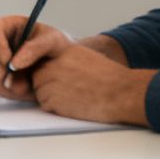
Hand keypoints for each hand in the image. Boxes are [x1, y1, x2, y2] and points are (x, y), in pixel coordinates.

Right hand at [0, 15, 68, 101]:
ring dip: (5, 82)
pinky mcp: (3, 78)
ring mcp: (0, 62)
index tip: (7, 59)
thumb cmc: (59, 48)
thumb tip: (15, 62)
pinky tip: (25, 89)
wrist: (65, 68)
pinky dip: (10, 92)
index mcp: (11, 27)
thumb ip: (35, 47)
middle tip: (12, 78)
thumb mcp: (53, 41)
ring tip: (26, 85)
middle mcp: (1, 43)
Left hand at [28, 43, 154, 125]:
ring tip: (74, 97)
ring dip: (51, 98)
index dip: (47, 71)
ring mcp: (52, 82)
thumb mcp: (84, 56)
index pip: (40, 58)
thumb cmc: (108, 77)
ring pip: (40, 93)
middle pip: (37, 77)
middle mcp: (54, 63)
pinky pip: (45, 105)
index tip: (52, 76)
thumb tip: (48, 67)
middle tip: (69, 89)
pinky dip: (56, 109)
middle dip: (47, 85)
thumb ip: (63, 59)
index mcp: (62, 49)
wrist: (121, 93)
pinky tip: (74, 105)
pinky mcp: (53, 100)